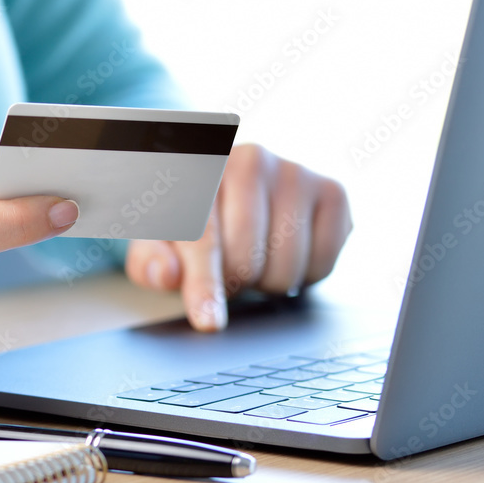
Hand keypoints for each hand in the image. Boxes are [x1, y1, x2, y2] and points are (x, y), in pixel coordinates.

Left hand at [125, 144, 351, 331]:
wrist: (237, 190)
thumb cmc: (192, 220)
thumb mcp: (159, 240)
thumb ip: (150, 261)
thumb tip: (166, 275)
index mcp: (197, 169)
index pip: (202, 238)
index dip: (204, 286)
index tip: (209, 323)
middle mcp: (249, 159)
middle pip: (246, 261)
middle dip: (233, 283)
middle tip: (226, 268)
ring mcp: (295, 171)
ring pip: (286, 268)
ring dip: (266, 282)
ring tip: (254, 255)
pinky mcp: (333, 191)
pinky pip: (322, 264)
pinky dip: (304, 275)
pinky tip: (285, 251)